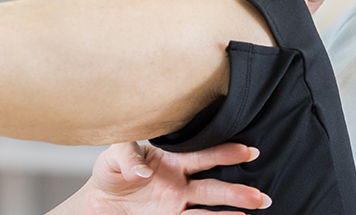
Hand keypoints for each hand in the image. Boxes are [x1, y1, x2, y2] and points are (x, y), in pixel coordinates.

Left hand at [66, 142, 270, 214]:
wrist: (97, 204)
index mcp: (171, 158)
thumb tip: (143, 172)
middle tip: (259, 191)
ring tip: (259, 203)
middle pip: (213, 182)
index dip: (225, 152)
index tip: (247, 151)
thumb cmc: (109, 175)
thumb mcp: (113, 158)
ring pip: (211, 203)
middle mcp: (180, 180)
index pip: (202, 153)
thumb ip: (128, 159)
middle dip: (237, 187)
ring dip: (235, 205)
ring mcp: (178, 202)